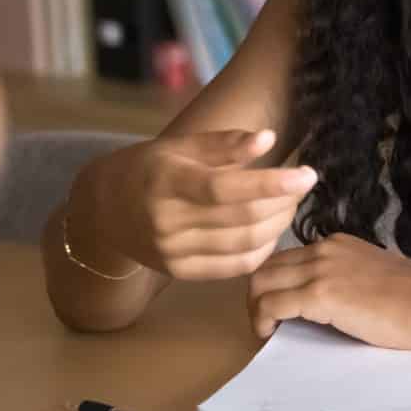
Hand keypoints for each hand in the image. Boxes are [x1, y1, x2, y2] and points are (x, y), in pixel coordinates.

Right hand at [93, 128, 316, 280]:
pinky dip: (263, 250)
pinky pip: (235, 267)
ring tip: (291, 204)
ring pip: (244, 245)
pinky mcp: (180, 271)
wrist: (103, 211)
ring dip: (279, 225)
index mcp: (166, 182)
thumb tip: (268, 139)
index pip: (226, 188)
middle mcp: (167, 221)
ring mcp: (173, 251)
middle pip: (242, 218)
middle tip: (303, 185)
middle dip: (284, 202)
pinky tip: (272, 231)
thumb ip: (224, 144)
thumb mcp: (179, 147)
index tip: (307, 174)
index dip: (272, 183)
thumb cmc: (148, 169)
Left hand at [248, 232, 410, 348]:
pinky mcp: (319, 294)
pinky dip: (261, 320)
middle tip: (264, 321)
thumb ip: (345, 277)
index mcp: (336, 244)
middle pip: (265, 266)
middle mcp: (323, 249)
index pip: (286, 257)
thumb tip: (324, 301)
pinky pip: (270, 304)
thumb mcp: (372, 274)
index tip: (276, 306)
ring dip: (254, 308)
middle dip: (256, 294)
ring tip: (265, 330)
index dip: (273, 282)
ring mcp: (320, 270)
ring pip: (260, 282)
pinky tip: (269, 335)